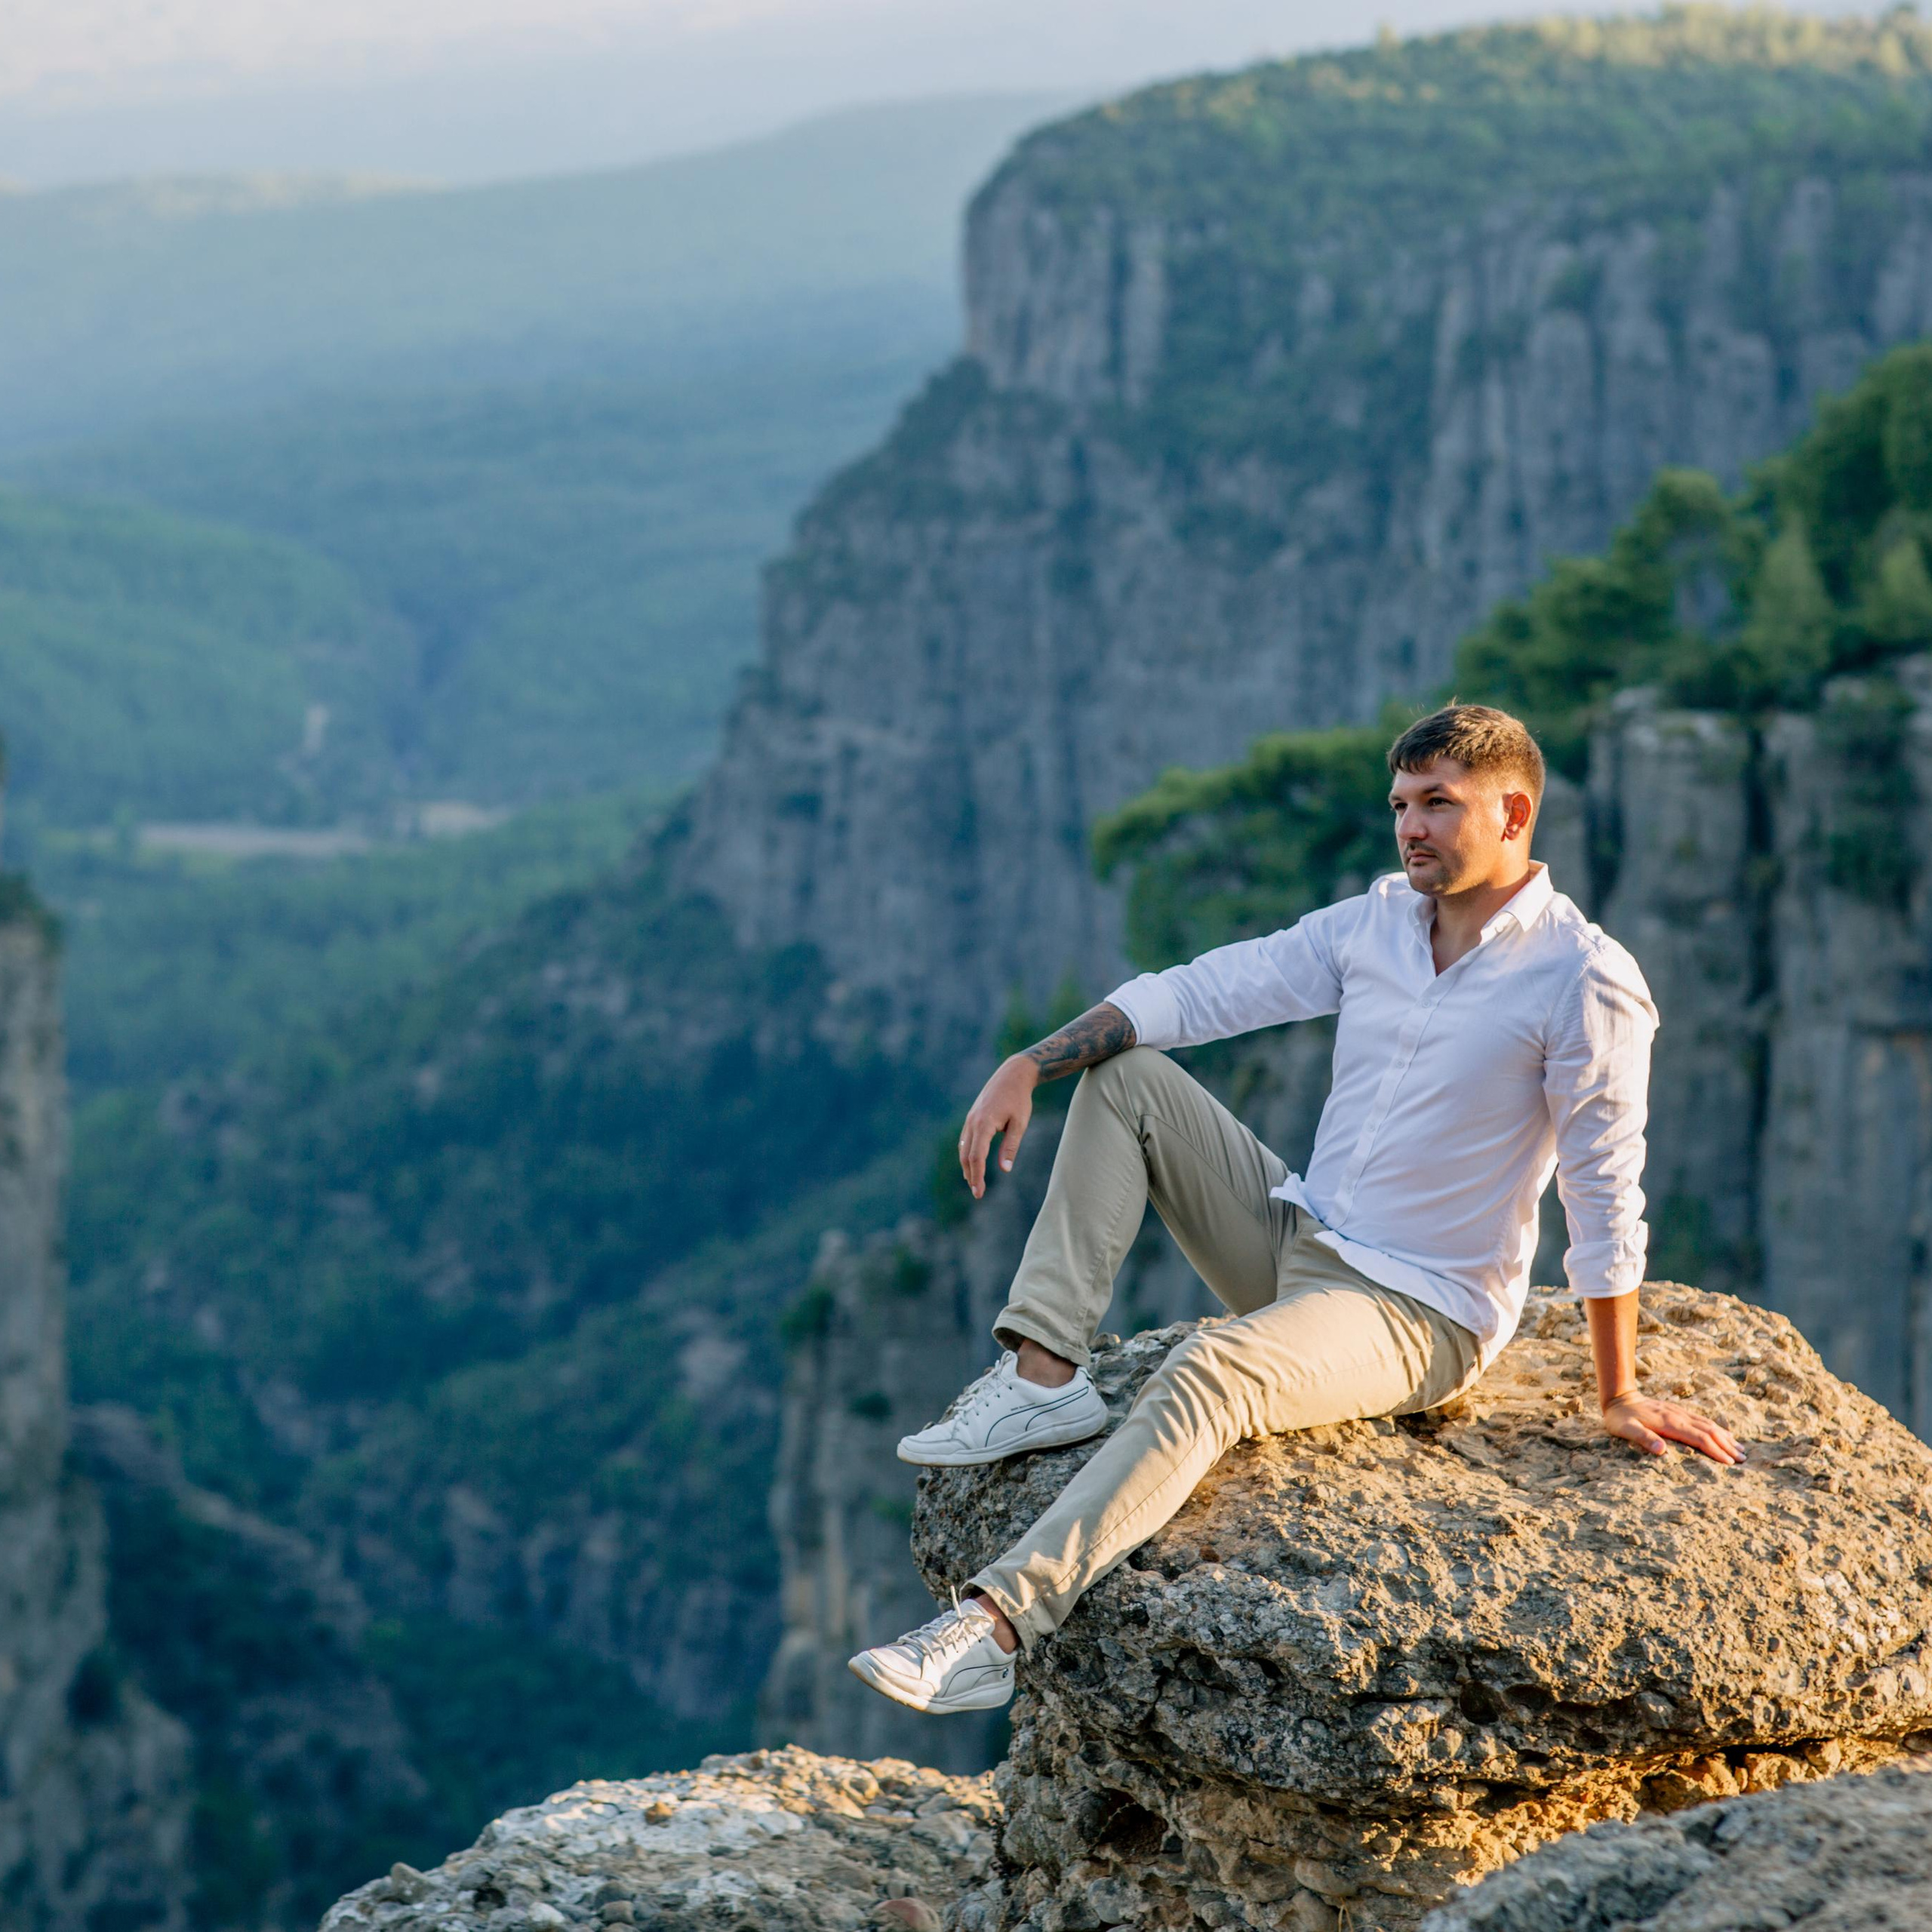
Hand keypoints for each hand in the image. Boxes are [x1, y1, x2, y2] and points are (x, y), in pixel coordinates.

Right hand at [958, 1056, 1038, 1198]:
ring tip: (973, 1181)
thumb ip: (1010, 1147)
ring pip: (963, 1148)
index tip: (979, 1192)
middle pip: (966, 1155)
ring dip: (967, 1166)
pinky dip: (967, 1153)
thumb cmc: (1019, 1099)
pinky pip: (965, 1139)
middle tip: (978, 1193)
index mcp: (984, 1124)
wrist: (1012, 1075)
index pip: (976, 1157)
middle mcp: (973, 1122)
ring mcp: (970, 1119)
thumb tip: (1005, 1169)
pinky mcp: (972, 1117)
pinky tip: (972, 1162)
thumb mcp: (1019, 1124)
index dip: (977, 1176)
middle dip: (971, 1175)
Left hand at [1602, 1392, 1744, 1463]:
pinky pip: (1702, 1420)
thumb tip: (1661, 1450)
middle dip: (1727, 1445)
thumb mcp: (1625, 1429)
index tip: (1731, 1462)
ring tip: (1741, 1448)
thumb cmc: (1620, 1418)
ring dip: (1725, 1436)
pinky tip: (1723, 1434)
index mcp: (1670, 1423)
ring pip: (1708, 1424)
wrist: (1619, 1397)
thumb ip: (1643, 1438)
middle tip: (1745, 1459)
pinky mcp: (1678, 1411)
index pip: (1699, 1438)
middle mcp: (1678, 1417)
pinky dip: (1716, 1428)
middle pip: (1709, 1431)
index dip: (1716, 1450)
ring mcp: (1679, 1413)